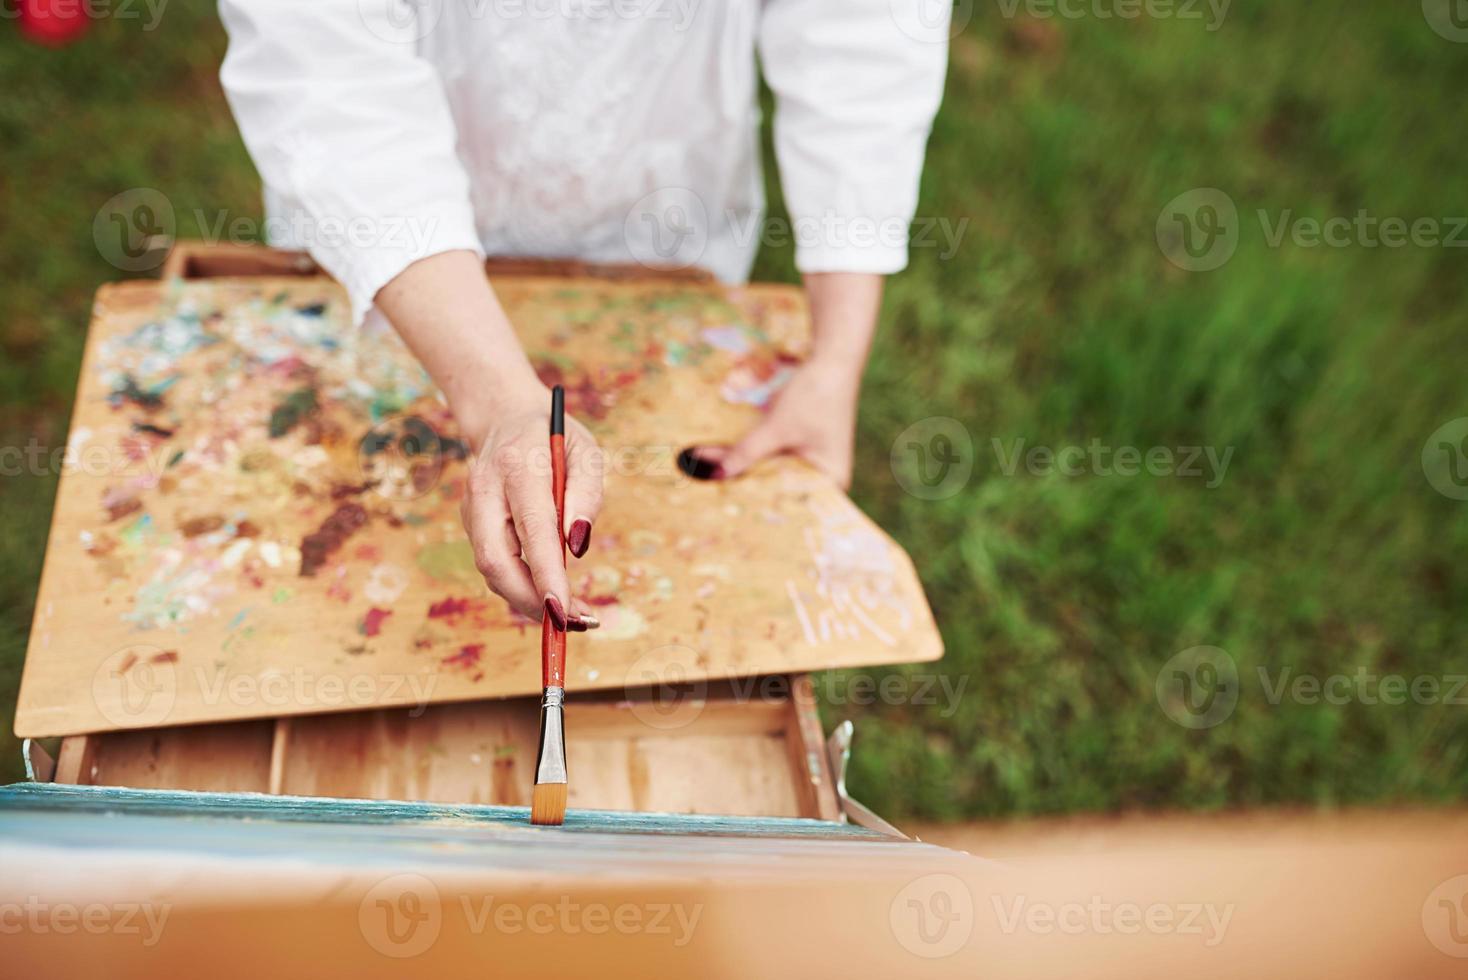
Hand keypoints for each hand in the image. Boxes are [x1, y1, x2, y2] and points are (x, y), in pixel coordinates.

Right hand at [375, 251, 602, 628]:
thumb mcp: (586, 451)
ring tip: (572, 616)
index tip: (564, 609)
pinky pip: (494, 564)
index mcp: (518, 466)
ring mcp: (471, 508)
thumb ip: (588, 492)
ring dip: (526, 600)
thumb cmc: (554, 436)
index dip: (545, 572)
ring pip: (490, 568)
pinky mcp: (471, 523)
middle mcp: (485, 489)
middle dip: (528, 600)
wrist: (505, 415)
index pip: (531, 527)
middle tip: (569, 624)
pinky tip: (550, 594)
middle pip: (495, 559)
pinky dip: (520, 586)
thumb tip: (577, 546)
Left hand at [696, 357, 861, 489]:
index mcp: (831, 482)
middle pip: (778, 487)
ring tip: (706, 472)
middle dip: (745, 484)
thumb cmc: (815, 396)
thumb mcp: (778, 427)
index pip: (789, 502)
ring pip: (771, 470)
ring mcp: (812, 461)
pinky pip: (772, 455)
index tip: (722, 505)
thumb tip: (717, 474)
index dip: (755, 502)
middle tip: (708, 491)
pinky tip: (721, 455)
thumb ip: (748, 452)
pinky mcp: (801, 446)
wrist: (832, 358)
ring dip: (742, 466)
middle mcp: (824, 477)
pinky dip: (751, 452)